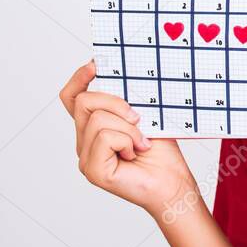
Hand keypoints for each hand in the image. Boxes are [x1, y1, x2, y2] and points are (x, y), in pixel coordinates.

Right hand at [60, 60, 197, 219]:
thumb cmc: (161, 153)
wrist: (174, 182)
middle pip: (84, 102)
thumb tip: (121, 75)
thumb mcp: (145, 116)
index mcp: (94, 127)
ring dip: (128, 128)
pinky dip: (127, 141)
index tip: (96, 64)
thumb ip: (127, 101)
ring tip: (141, 143)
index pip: (72, 98)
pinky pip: (104, 138)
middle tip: (139, 118)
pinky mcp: (93, 170)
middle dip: (115, 103)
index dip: (79, 78)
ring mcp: (85, 157)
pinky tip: (135, 153)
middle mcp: (84, 141)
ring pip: (97, 120)